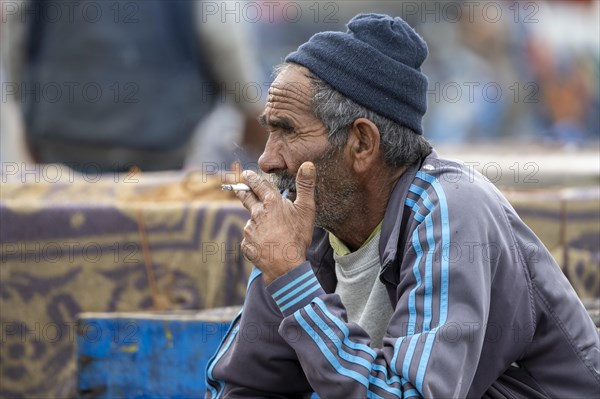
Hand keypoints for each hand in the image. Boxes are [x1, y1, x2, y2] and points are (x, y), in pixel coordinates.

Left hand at [236, 162, 315, 284]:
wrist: (285, 265)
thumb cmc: (297, 237)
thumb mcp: (306, 209)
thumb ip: (306, 186)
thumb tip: (307, 164)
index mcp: (271, 203)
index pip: (259, 185)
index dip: (252, 178)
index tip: (247, 174)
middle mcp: (257, 214)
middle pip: (247, 198)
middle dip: (242, 191)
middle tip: (237, 187)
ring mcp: (250, 229)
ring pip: (252, 221)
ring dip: (256, 221)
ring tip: (268, 230)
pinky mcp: (247, 244)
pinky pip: (251, 239)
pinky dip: (256, 239)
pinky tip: (266, 245)